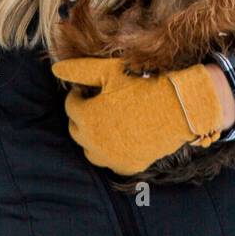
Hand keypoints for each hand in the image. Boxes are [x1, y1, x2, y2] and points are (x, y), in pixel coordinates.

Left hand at [50, 57, 227, 175]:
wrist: (179, 106)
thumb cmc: (143, 84)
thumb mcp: (109, 71)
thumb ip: (80, 70)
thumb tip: (55, 69)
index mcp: (86, 118)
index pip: (71, 105)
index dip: (79, 94)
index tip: (89, 88)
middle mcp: (93, 142)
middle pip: (77, 129)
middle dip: (82, 116)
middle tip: (97, 103)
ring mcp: (110, 157)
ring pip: (90, 149)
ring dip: (93, 136)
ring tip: (106, 121)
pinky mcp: (127, 165)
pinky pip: (111, 161)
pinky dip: (111, 152)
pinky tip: (121, 138)